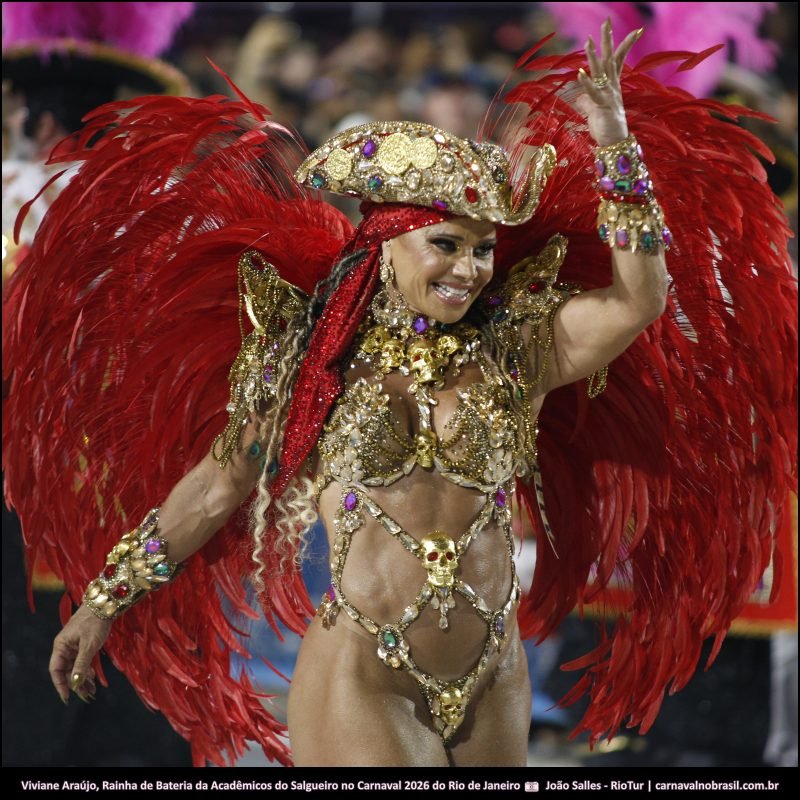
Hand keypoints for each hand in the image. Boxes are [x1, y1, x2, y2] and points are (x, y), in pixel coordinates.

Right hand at [49, 603, 111, 703]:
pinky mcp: (84, 643)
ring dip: (83, 678)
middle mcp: (65, 646)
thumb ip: (81, 664)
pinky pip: (83, 660)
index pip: (56, 670)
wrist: (106, 603)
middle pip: (67, 670)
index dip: (60, 684)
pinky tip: (93, 678)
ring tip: (91, 691)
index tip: (67, 697)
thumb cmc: (95, 622)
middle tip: (86, 696)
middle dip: (75, 684)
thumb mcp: (89, 645)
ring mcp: (75, 645)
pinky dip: (87, 670)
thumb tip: (75, 683)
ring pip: (75, 666)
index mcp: (61, 646)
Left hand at [576, 20, 641, 146]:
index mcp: (612, 85)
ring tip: (588, 42)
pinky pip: (593, 93)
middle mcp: (612, 86)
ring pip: (601, 72)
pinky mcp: (602, 106)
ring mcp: (608, 95)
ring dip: (593, 57)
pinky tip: (579, 73)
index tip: (633, 29)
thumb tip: (579, 98)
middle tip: (606, 22)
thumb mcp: (594, 110)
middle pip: (610, 58)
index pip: (618, 59)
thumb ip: (587, 100)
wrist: (614, 141)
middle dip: (608, 40)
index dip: (623, 44)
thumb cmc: (605, 126)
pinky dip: (586, 83)